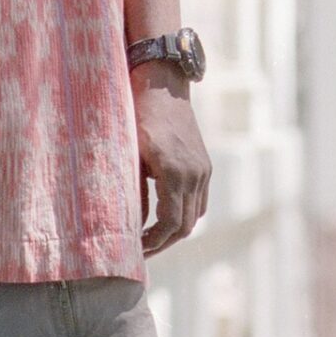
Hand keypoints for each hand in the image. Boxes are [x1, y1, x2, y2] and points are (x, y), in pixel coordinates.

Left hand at [132, 63, 210, 254]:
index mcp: (174, 172)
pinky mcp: (204, 165)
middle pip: (185, 226)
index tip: (135, 249)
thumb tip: (132, 226)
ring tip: (151, 236)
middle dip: (163, 242)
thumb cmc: (138, 118)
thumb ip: (134, 193)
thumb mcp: (131, 157)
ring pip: (195, 215)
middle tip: (140, 250)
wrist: (163, 86)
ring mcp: (203, 169)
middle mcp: (195, 174)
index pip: (170, 224)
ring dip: (175, 230)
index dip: (153, 243)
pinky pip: (199, 200)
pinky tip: (164, 214)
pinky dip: (185, 213)